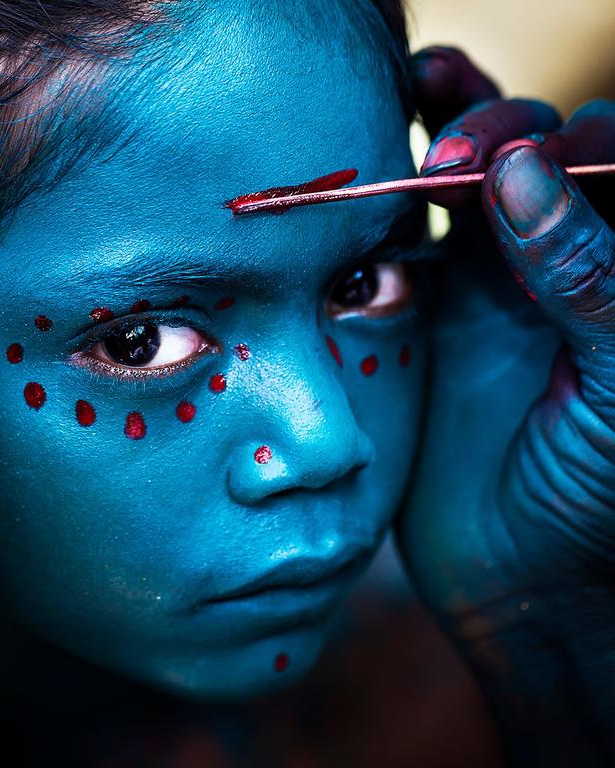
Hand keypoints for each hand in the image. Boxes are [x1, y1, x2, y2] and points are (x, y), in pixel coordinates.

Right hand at [399, 47, 614, 764]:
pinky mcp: (428, 307)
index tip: (517, 169)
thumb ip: (590, 277)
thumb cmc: (596, 496)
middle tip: (454, 160)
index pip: (612, 164)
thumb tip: (525, 175)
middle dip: (501, 135)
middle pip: (538, 154)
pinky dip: (397, 183)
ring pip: (474, 174)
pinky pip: (413, 228)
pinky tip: (388, 144)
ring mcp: (494, 279)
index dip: (575, 147)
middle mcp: (563, 261)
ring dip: (453, 123)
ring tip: (419, 89)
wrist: (514, 576)